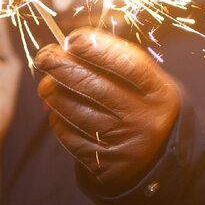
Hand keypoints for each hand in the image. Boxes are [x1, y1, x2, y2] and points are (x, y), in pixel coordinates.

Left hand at [35, 28, 180, 192]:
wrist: (156, 160)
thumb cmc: (142, 107)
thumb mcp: (146, 84)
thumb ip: (116, 61)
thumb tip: (69, 46)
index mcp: (160, 93)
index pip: (127, 63)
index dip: (96, 47)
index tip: (72, 38)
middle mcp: (145, 119)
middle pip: (92, 86)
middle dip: (60, 66)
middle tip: (44, 56)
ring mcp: (124, 144)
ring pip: (74, 111)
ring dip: (53, 93)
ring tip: (47, 85)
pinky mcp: (105, 165)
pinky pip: (69, 136)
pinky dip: (58, 120)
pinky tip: (59, 113)